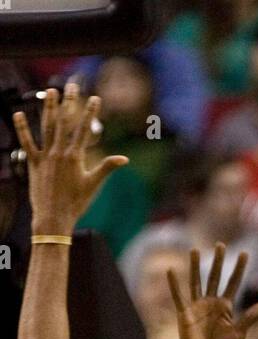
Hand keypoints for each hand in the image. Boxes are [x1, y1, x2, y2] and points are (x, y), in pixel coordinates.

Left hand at [13, 82, 128, 235]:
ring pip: (46, 127)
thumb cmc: (76, 204)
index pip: (84, 129)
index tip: (95, 98)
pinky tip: (18, 114)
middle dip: (69, 103)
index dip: (90, 112)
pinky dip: (22, 129)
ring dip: (49, 108)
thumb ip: (107, 168)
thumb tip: (124, 159)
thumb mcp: (93, 185)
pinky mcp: (33, 163)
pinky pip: (27, 143)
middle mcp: (59, 153)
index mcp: (75, 157)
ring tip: (50, 91)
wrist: (54, 219)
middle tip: (71, 86)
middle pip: (64, 122)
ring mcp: (45, 157)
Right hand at [167, 244, 257, 338]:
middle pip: (215, 277)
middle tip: (221, 244)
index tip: (245, 253)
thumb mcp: (240, 333)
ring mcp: (197, 307)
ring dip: (194, 266)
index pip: (234, 283)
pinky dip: (174, 285)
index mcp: (226, 307)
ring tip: (195, 250)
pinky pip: (179, 297)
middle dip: (218, 262)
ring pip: (196, 282)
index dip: (239, 269)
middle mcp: (211, 303)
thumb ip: (251, 317)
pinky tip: (171, 270)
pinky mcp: (185, 314)